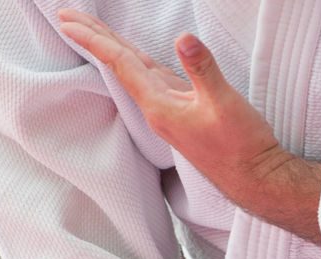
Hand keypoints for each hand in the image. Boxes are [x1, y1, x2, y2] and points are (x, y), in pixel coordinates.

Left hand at [56, 10, 291, 208]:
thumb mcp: (224, 103)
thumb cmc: (242, 146)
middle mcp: (158, 109)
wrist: (256, 178)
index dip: (95, 39)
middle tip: (65, 17)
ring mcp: (170, 111)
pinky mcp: (184, 112)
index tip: (68, 22)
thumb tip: (184, 38)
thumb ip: (203, 69)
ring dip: (112, 48)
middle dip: (93, 39)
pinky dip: (137, 62)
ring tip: (92, 31)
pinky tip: (134, 57)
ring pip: (134, 72)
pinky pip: (152, 80)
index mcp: (160, 106)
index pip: (120, 64)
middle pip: (119, 66)